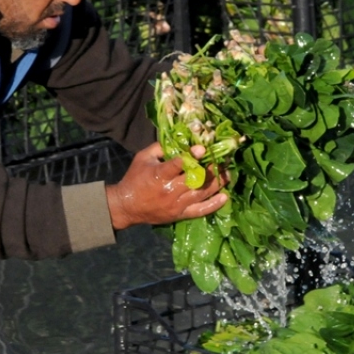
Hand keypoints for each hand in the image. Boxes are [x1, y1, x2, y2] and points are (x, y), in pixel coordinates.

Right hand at [104, 142, 228, 230]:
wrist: (126, 206)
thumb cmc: (135, 178)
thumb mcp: (143, 158)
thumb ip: (160, 147)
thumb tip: (180, 139)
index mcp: (159, 175)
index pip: (177, 165)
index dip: (191, 157)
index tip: (203, 149)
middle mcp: (169, 191)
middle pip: (195, 180)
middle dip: (211, 169)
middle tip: (222, 160)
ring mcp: (176, 205)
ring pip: (201, 193)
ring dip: (216, 183)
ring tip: (227, 174)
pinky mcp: (180, 214)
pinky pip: (200, 211)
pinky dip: (213, 204)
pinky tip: (225, 196)